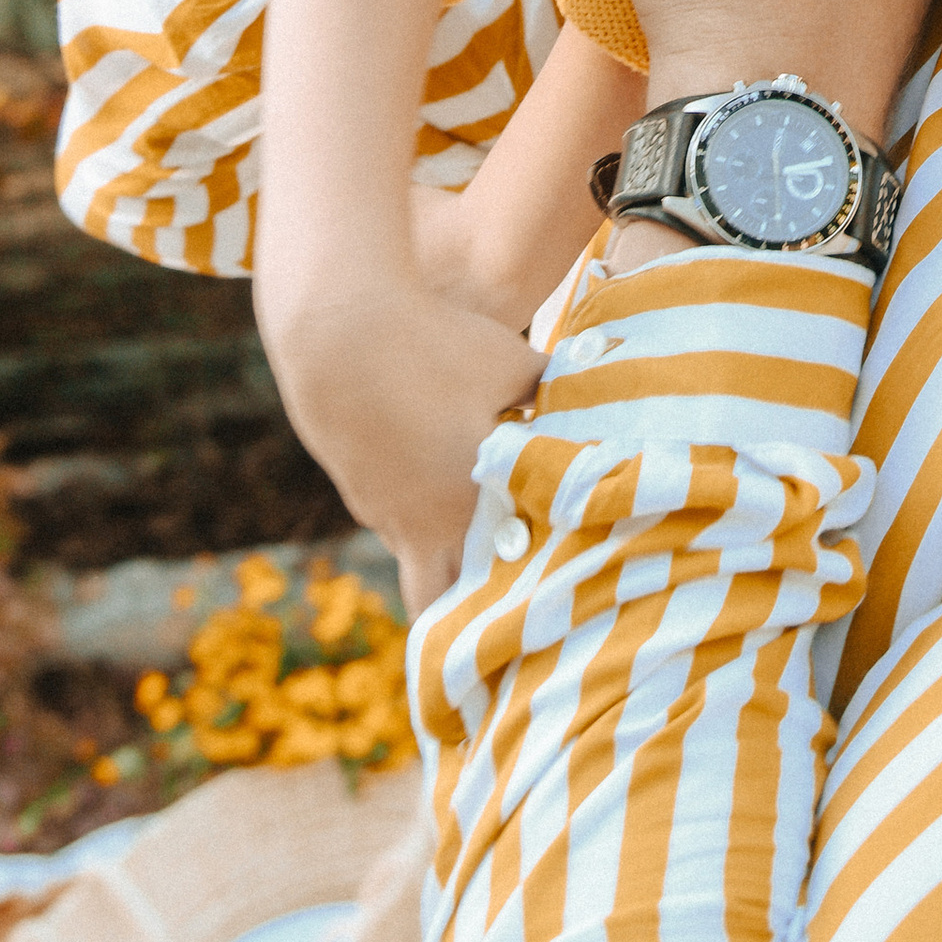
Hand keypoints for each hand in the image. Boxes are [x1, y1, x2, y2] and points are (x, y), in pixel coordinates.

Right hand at [260, 281, 540, 618]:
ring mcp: (384, 512)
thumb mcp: (511, 364)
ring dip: (451, 554)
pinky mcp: (360, 490)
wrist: (336, 331)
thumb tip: (604, 386)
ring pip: (421, 560)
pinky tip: (443, 475)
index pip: (500, 586)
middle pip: (443, 605)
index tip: (556, 595)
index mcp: (467, 506)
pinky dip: (424, 514)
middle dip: (473, 610)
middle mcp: (422, 525)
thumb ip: (558, 391)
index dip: (528, 595)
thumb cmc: (435, 348)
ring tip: (492, 530)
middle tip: (511, 601)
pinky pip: (400, 521)